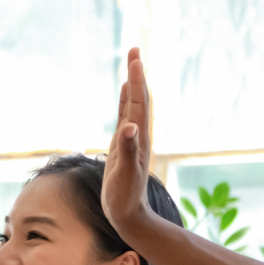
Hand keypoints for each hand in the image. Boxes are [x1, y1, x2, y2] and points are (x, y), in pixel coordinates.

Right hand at [101, 47, 151, 235]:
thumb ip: (127, 150)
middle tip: (134, 50)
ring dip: (133, 85)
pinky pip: (126, 117)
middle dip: (137, 74)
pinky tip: (125, 94)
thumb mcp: (124, 174)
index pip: (139, 102)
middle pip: (139, 98)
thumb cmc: (124, 197)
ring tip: (132, 65)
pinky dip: (126, 102)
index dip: (137, 80)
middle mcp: (138, 134)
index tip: (135, 57)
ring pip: (134, 106)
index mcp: (139, 137)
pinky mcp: (123, 146)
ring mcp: (132, 140)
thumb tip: (129, 127)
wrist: (128, 214)